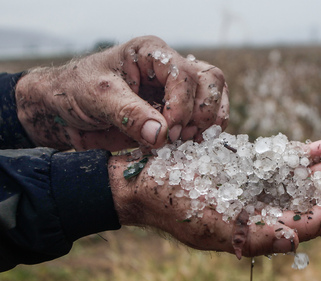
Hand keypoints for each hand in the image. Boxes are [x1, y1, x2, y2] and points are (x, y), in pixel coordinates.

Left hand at [15, 36, 228, 150]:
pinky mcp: (173, 113)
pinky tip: (189, 145)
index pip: (184, 74)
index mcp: (151, 54)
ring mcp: (174, 91)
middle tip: (182, 137)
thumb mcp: (98, 97)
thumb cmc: (76, 92)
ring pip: (214, 97)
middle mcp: (168, 69)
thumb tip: (161, 135)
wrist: (66, 110)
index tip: (167, 132)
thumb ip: (129, 114)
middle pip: (210, 80)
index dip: (181, 105)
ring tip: (187, 142)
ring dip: (208, 123)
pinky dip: (202, 133)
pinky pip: (201, 119)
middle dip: (202, 112)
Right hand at [108, 139, 320, 257]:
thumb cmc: (170, 204)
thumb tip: (294, 240)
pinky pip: (282, 159)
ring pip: (302, 177)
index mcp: (255, 231)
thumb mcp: (209, 226)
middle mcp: (260, 209)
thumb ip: (252, 235)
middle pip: (311, 198)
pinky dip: (305, 153)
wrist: (146, 180)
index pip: (306, 224)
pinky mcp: (246, 165)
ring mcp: (255, 186)